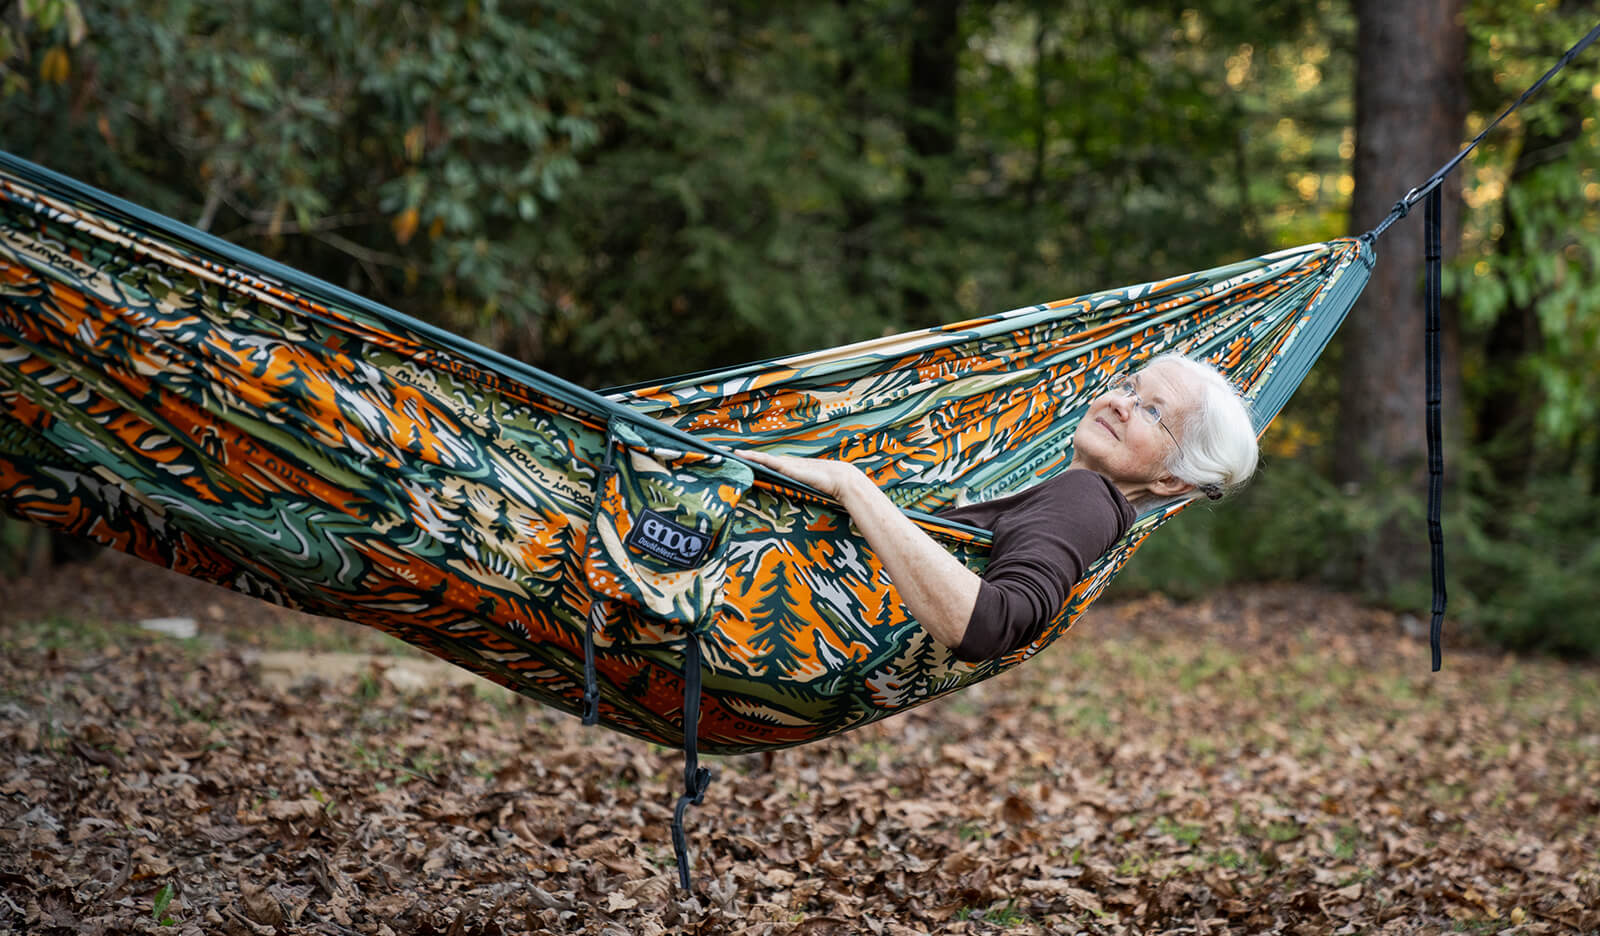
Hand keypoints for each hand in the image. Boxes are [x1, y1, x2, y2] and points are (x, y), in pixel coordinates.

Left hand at [736, 449, 865, 499]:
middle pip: (758, 460)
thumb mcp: (806, 492)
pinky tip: (742, 455)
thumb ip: (797, 495)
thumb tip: (792, 513)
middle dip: (742, 457)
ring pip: (759, 459)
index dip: (751, 463)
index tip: (736, 461)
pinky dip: (754, 458)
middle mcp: (784, 465)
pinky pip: (766, 461)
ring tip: (728, 453)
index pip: (765, 465)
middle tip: (724, 454)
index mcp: (787, 471)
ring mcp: (785, 465)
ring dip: (744, 456)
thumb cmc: (825, 488)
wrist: (839, 480)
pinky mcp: (787, 467)